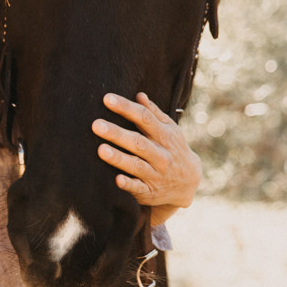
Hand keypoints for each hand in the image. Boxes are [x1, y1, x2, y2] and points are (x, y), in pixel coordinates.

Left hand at [92, 92, 202, 225]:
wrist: (189, 183)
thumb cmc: (173, 149)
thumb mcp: (170, 130)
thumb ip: (154, 113)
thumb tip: (139, 95)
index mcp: (164, 135)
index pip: (144, 118)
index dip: (126, 108)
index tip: (107, 99)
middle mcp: (160, 154)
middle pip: (137, 142)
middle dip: (117, 133)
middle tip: (96, 125)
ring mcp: (155, 173)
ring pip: (136, 165)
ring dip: (119, 158)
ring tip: (101, 150)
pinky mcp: (149, 191)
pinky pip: (138, 188)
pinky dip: (128, 184)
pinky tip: (116, 179)